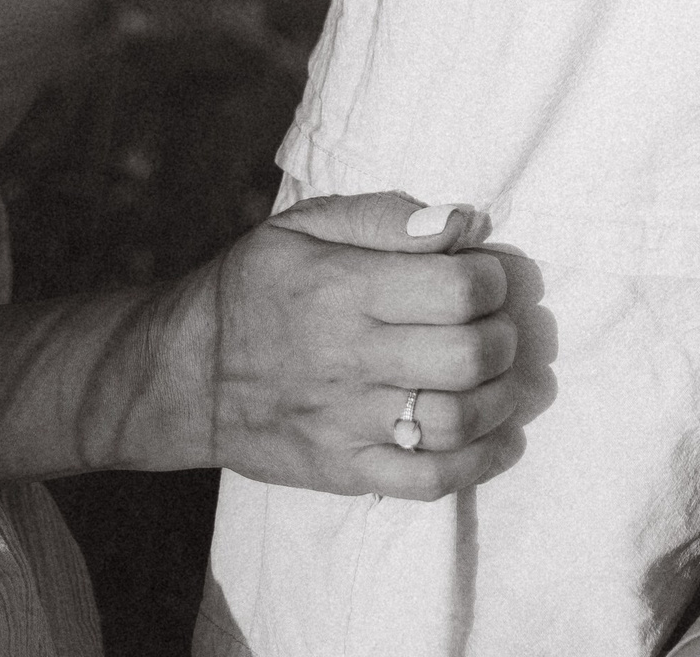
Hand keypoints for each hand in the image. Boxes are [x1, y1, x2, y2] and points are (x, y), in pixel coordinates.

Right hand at [153, 190, 522, 498]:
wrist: (188, 374)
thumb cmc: (254, 285)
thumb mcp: (304, 225)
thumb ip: (385, 217)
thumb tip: (461, 223)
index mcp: (342, 289)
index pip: (454, 289)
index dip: (492, 279)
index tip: (491, 275)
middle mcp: (348, 358)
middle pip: (466, 357)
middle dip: (505, 337)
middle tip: (504, 326)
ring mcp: (347, 423)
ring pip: (456, 422)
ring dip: (503, 400)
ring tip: (511, 378)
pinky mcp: (345, 471)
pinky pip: (429, 481)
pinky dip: (481, 464)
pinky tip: (501, 437)